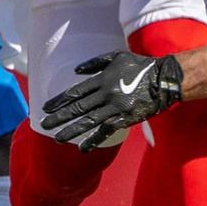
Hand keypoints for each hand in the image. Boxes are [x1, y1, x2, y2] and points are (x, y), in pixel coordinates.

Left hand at [41, 51, 182, 147]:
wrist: (163, 79)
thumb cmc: (140, 66)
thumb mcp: (117, 57)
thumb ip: (95, 63)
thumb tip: (76, 71)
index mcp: (102, 79)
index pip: (75, 92)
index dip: (59, 101)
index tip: (46, 108)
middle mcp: (105, 93)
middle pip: (77, 108)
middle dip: (59, 117)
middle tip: (43, 125)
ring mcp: (115, 107)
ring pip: (88, 121)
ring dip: (71, 131)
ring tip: (57, 139)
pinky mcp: (125, 118)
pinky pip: (106, 131)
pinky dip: (94, 140)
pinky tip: (83, 148)